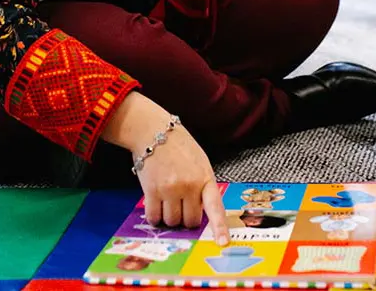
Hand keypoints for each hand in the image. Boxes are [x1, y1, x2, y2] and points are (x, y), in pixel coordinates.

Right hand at [136, 123, 228, 244]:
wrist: (154, 131)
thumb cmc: (179, 146)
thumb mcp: (200, 162)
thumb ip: (202, 184)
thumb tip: (201, 210)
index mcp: (205, 178)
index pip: (215, 207)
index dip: (219, 227)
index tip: (223, 243)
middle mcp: (189, 186)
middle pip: (191, 221)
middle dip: (186, 219)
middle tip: (181, 206)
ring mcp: (170, 189)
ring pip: (172, 222)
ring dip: (169, 218)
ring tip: (167, 200)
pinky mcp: (152, 191)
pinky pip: (154, 217)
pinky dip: (155, 217)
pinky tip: (155, 204)